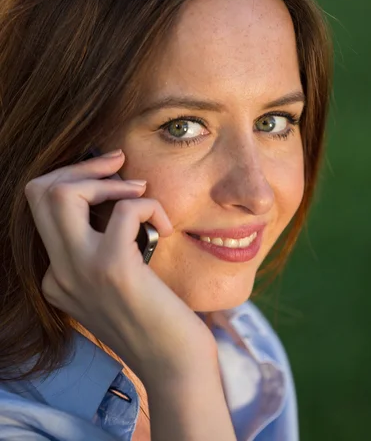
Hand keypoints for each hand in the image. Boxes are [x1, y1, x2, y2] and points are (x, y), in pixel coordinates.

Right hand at [24, 150, 216, 389]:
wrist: (174, 365)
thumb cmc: (154, 319)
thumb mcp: (116, 281)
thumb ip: (103, 246)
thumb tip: (117, 192)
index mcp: (57, 276)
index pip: (43, 209)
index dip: (75, 179)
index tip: (109, 174)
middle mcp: (59, 273)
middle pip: (40, 193)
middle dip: (81, 166)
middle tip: (117, 162)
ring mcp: (80, 271)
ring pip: (61, 193)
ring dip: (108, 180)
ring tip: (141, 192)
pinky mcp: (113, 269)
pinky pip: (125, 209)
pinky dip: (149, 204)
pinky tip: (166, 226)